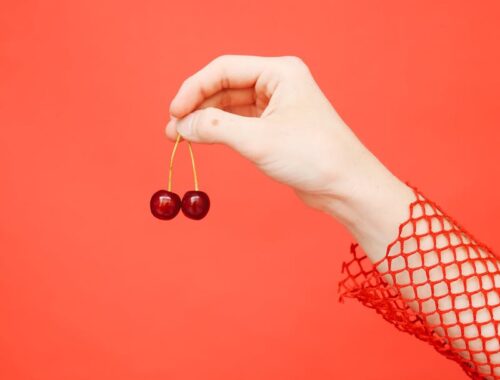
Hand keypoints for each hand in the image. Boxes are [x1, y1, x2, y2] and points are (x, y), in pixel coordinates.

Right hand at [166, 55, 413, 258]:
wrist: (346, 186)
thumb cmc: (313, 156)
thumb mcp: (258, 140)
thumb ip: (214, 127)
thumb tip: (181, 126)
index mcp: (280, 72)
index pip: (223, 69)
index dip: (193, 88)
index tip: (173, 113)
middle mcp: (279, 83)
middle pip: (225, 86)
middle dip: (197, 106)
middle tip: (173, 130)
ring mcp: (278, 105)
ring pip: (231, 105)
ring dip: (206, 119)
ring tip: (181, 137)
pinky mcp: (277, 127)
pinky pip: (241, 122)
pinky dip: (221, 130)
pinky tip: (205, 139)